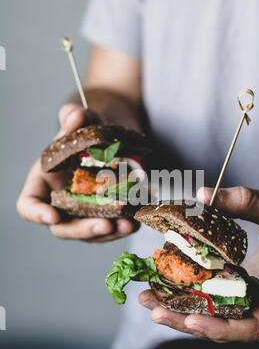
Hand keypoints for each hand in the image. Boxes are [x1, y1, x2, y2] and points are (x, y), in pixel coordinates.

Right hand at [17, 104, 138, 241]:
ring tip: (129, 225)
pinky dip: (126, 225)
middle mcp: (62, 202)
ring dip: (111, 232)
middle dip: (84, 230)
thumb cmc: (90, 128)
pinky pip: (114, 226)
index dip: (37, 213)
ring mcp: (86, 212)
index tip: (53, 216)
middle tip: (105, 226)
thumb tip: (75, 115)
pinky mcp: (108, 214)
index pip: (30, 204)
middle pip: (64, 227)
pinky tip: (139, 219)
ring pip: (92, 232)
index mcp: (44, 182)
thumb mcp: (83, 120)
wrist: (114, 135)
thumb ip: (73, 117)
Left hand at [139, 186, 258, 342]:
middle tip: (153, 308)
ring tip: (148, 298)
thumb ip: (245, 201)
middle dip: (185, 320)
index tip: (191, 320)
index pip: (251, 327)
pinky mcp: (239, 290)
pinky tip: (164, 284)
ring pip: (214, 316)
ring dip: (180, 310)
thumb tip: (202, 195)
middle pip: (222, 327)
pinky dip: (189, 296)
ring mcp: (250, 300)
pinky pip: (213, 301)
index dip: (220, 329)